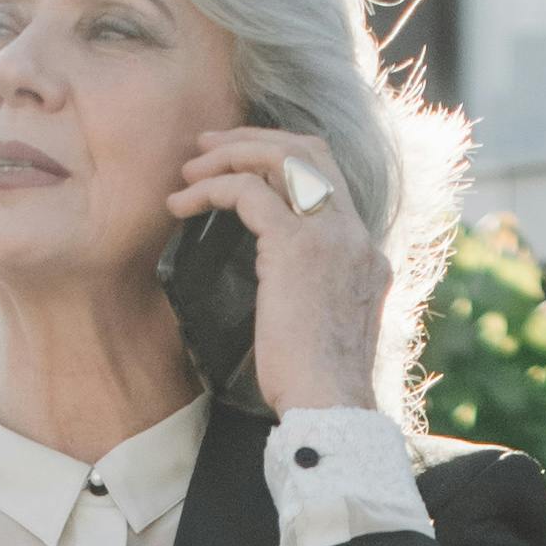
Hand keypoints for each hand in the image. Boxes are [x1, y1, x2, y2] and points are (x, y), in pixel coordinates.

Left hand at [165, 129, 387, 418]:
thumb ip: (313, 292)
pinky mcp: (295, 247)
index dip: (284, 158)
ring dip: (229, 155)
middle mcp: (354, 233)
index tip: (243, 165)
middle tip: (208, 146)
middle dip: (255, 139)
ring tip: (188, 171)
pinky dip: (211, 190)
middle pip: (310, 149)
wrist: (331, 406)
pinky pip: (248, 193)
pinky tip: (180, 206)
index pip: (329, 178)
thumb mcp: (325, 326)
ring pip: (280, 158)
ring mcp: (330, 235)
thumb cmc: (317, 386)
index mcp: (365, 252)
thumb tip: (278, 287)